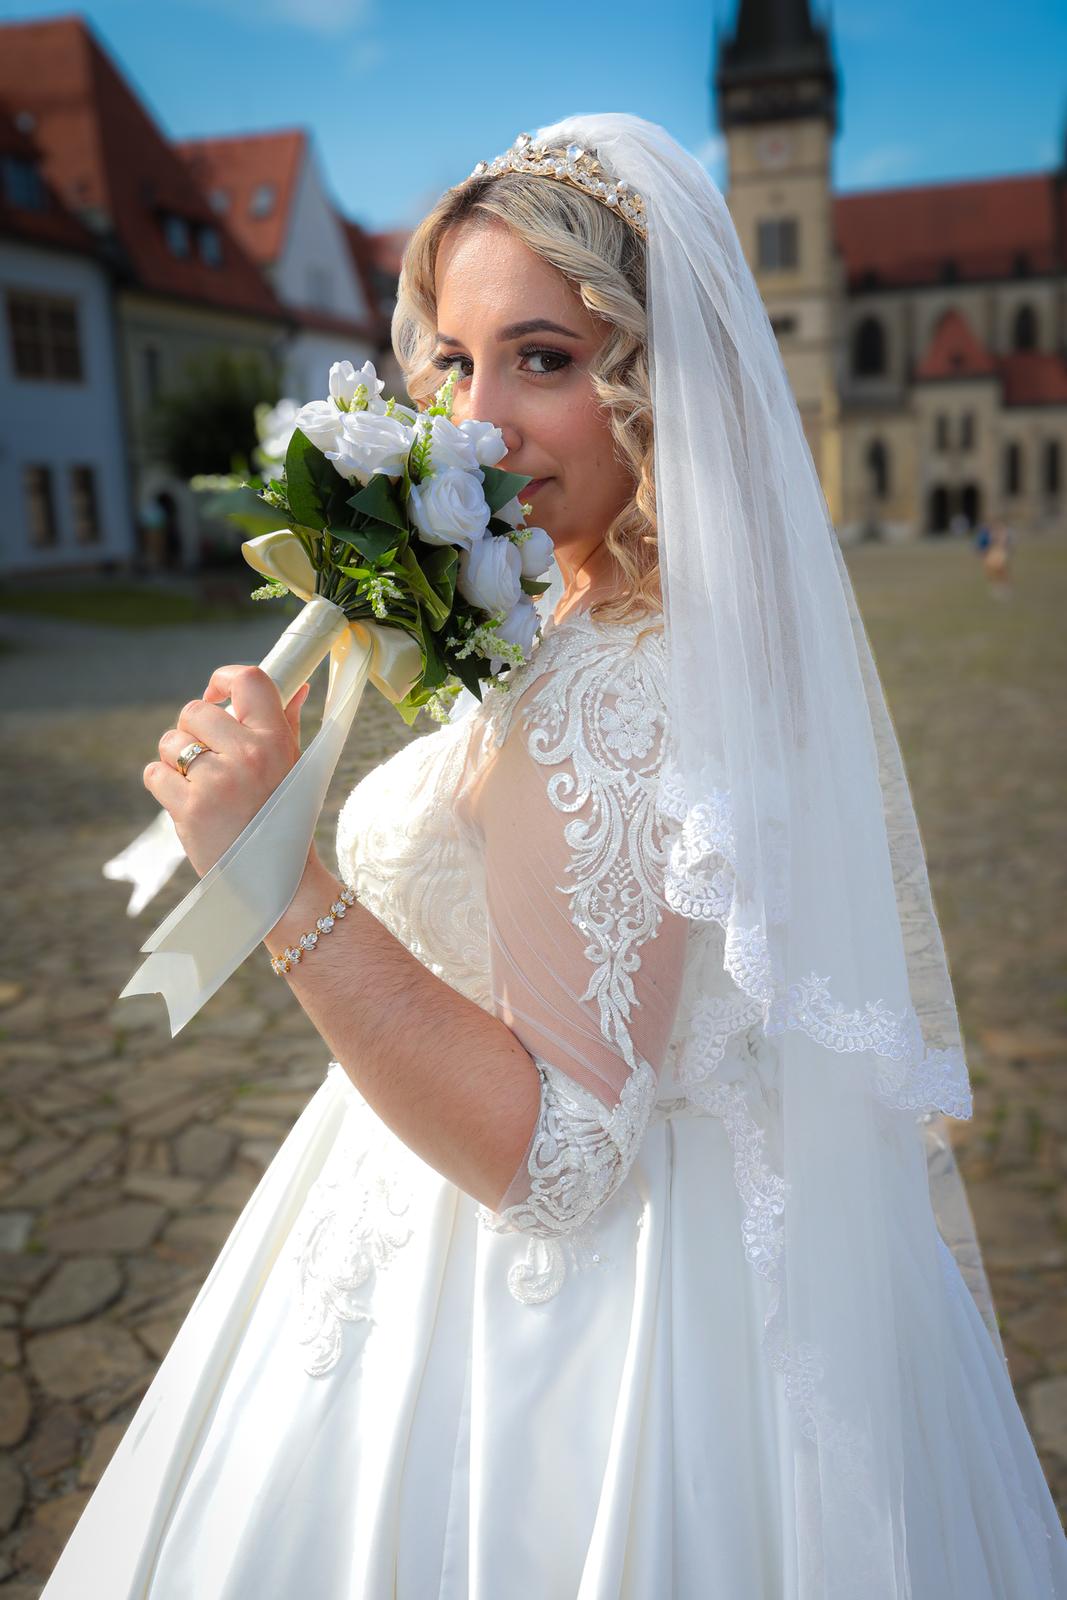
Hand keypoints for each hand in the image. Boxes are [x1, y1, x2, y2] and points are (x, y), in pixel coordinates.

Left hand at [144, 666, 310, 879]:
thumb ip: (287, 722)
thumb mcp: (296, 766)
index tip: (215, 695)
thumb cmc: (284, 817)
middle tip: (206, 758)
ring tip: (200, 786)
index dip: (222, 679)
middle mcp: (248, 755)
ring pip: (170, 742)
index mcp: (276, 740)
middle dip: (192, 731)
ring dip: (176, 761)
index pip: (247, 680)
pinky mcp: (190, 808)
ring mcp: (218, 782)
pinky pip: (154, 773)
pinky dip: (163, 785)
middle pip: (194, 710)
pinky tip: (187, 802)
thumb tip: (298, 686)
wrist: (275, 880)